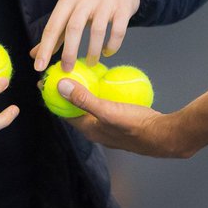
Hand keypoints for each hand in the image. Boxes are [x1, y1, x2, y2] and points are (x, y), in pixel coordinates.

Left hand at [30, 0, 140, 71]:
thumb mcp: (69, 9)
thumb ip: (54, 32)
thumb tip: (35, 55)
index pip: (53, 25)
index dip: (45, 47)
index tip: (39, 67)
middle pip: (74, 27)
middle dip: (69, 52)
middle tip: (67, 69)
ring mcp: (105, 3)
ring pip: (97, 30)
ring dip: (93, 51)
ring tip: (90, 63)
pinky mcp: (123, 8)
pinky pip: (118, 31)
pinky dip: (112, 45)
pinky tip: (107, 52)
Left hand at [58, 78, 191, 158]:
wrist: (163, 135)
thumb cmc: (135, 125)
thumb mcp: (107, 110)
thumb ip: (84, 99)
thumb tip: (60, 85)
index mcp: (89, 130)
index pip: (63, 112)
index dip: (53, 96)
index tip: (45, 81)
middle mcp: (96, 129)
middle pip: (75, 108)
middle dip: (66, 91)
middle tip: (61, 72)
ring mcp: (109, 126)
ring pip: (90, 106)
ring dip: (84, 91)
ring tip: (81, 72)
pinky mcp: (120, 121)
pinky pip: (105, 103)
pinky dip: (101, 92)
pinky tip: (106, 78)